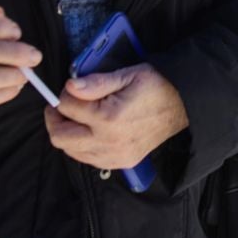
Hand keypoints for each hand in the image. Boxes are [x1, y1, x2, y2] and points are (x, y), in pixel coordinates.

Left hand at [45, 63, 187, 170]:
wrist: (182, 107)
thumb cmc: (156, 87)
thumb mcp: (128, 75)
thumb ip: (97, 82)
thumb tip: (70, 86)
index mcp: (109, 117)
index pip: (66, 107)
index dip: (64, 93)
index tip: (72, 87)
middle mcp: (108, 141)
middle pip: (60, 136)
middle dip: (56, 118)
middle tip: (62, 105)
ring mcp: (113, 156)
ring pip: (70, 150)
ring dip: (67, 133)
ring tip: (76, 117)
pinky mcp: (119, 163)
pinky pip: (86, 160)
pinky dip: (80, 146)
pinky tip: (89, 131)